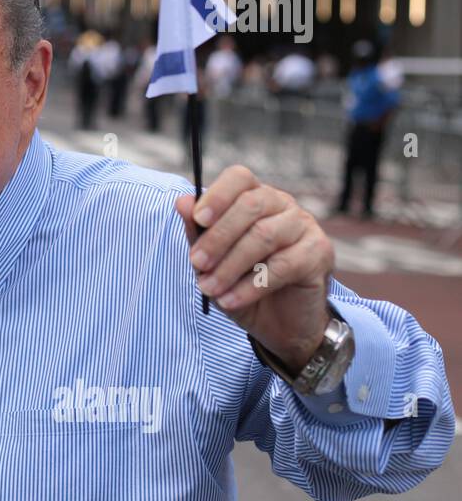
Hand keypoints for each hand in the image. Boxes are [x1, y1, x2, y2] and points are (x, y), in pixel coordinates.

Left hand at [175, 165, 334, 372]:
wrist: (280, 323)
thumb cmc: (242, 283)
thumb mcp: (212, 261)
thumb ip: (198, 232)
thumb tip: (181, 202)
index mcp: (255, 197)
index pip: (239, 177)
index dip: (218, 195)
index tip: (198, 219)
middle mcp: (282, 204)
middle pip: (250, 205)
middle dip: (218, 236)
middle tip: (197, 263)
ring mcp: (304, 226)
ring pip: (264, 235)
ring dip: (230, 265)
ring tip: (208, 289)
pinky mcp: (319, 253)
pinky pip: (282, 266)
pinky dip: (250, 286)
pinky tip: (230, 301)